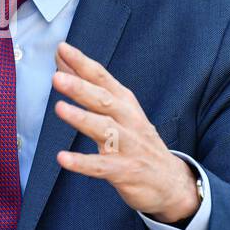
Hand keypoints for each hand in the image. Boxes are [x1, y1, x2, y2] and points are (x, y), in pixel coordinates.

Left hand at [51, 41, 198, 223]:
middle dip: (81, 87)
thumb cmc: (137, 141)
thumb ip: (90, 88)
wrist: (171, 181)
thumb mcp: (118, 111)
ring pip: (104, 129)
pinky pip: (101, 166)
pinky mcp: (125, 171)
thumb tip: (62, 63)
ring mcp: (129, 146)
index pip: (102, 78)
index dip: (83, 63)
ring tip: (59, 108)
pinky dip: (82, 162)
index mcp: (125, 103)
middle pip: (104, 100)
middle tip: (57, 77)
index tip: (62, 48)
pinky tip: (63, 158)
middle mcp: (128, 120)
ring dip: (82, 118)